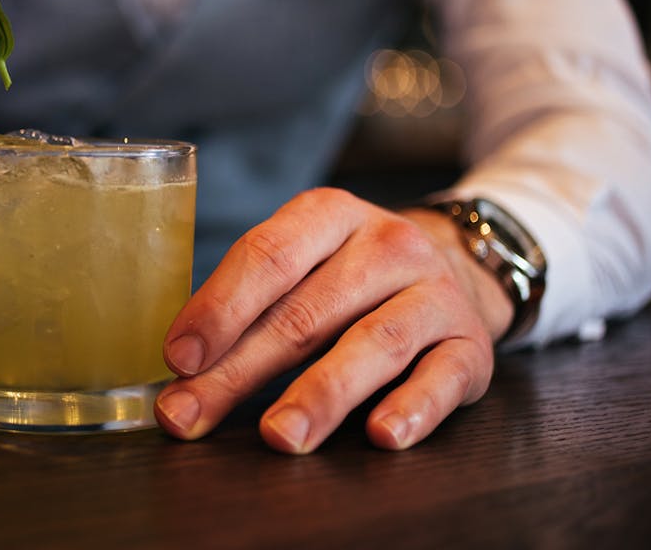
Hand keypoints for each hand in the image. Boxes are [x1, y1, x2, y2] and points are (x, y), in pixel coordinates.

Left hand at [155, 188, 513, 452]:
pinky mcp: (471, 345)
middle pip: (307, 311)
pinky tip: (382, 435)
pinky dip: (413, 407)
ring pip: (375, 343)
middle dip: (241, 370)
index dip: (218, 307)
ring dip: (323, 394)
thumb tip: (182, 371)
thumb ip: (250, 305)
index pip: (268, 255)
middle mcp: (387, 245)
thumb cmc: (350, 276)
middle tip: (193, 414)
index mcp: (329, 214)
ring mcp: (434, 293)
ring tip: (280, 435)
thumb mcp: (304, 264)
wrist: (459, 270)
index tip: (179, 358)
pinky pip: (443, 377)